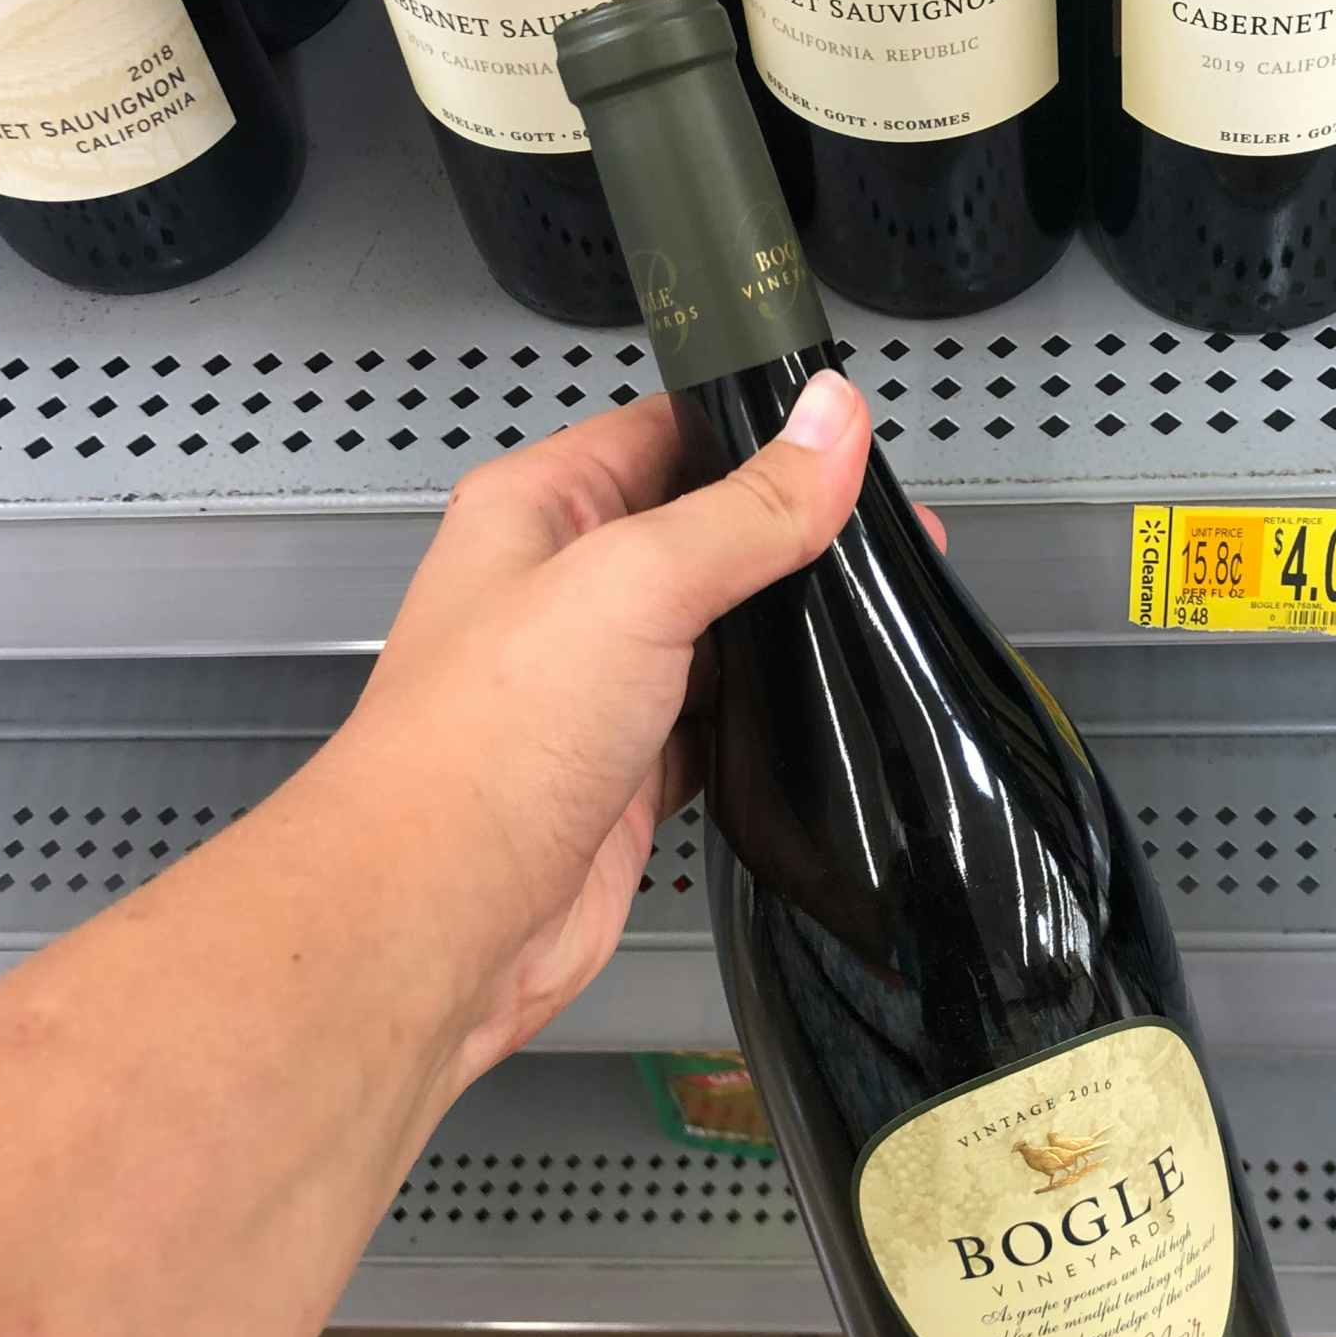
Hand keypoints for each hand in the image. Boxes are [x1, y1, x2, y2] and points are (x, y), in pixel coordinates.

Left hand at [317, 369, 919, 1084]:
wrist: (440, 917)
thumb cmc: (482, 744)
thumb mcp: (633, 584)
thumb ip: (745, 507)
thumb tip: (830, 419)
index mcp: (537, 513)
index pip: (665, 433)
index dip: (756, 432)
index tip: (850, 440)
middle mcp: (562, 595)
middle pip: (703, 538)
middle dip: (792, 540)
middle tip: (895, 543)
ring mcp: (597, 690)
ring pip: (718, 640)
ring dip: (787, 638)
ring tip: (880, 622)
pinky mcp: (628, 777)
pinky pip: (718, 732)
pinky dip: (770, 728)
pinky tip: (822, 720)